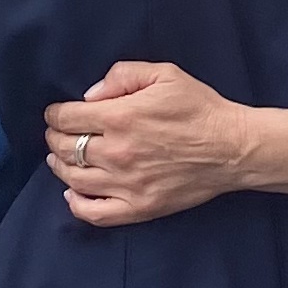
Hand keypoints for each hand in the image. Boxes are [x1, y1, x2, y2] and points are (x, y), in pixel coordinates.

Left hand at [45, 64, 248, 226]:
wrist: (232, 148)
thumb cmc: (200, 108)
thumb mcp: (165, 75)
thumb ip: (123, 75)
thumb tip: (91, 95)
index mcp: (120, 118)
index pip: (66, 118)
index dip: (54, 114)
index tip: (55, 113)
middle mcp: (117, 153)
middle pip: (65, 148)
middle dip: (55, 138)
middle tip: (57, 133)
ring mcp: (126, 185)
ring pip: (73, 179)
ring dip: (60, 166)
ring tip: (60, 158)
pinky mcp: (139, 208)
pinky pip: (94, 213)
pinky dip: (76, 203)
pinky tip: (73, 192)